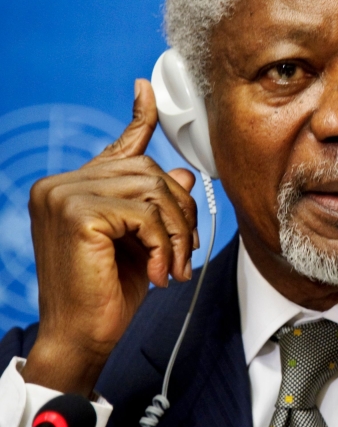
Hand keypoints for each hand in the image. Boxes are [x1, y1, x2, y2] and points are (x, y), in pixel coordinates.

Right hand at [21, 79, 197, 394]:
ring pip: (153, 191)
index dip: (139, 116)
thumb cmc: (108, 293)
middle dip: (179, 213)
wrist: (81, 337)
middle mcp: (63, 183)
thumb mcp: (142, 242)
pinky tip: (160, 271)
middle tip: (185, 253)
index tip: (146, 88)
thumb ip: (155, 206)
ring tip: (174, 266)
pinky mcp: (77, 213)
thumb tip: (183, 173)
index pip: (118, 145)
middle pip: (151, 172)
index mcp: (75, 187)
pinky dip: (164, 243)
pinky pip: (146, 214)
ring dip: (176, 232)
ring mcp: (65, 195)